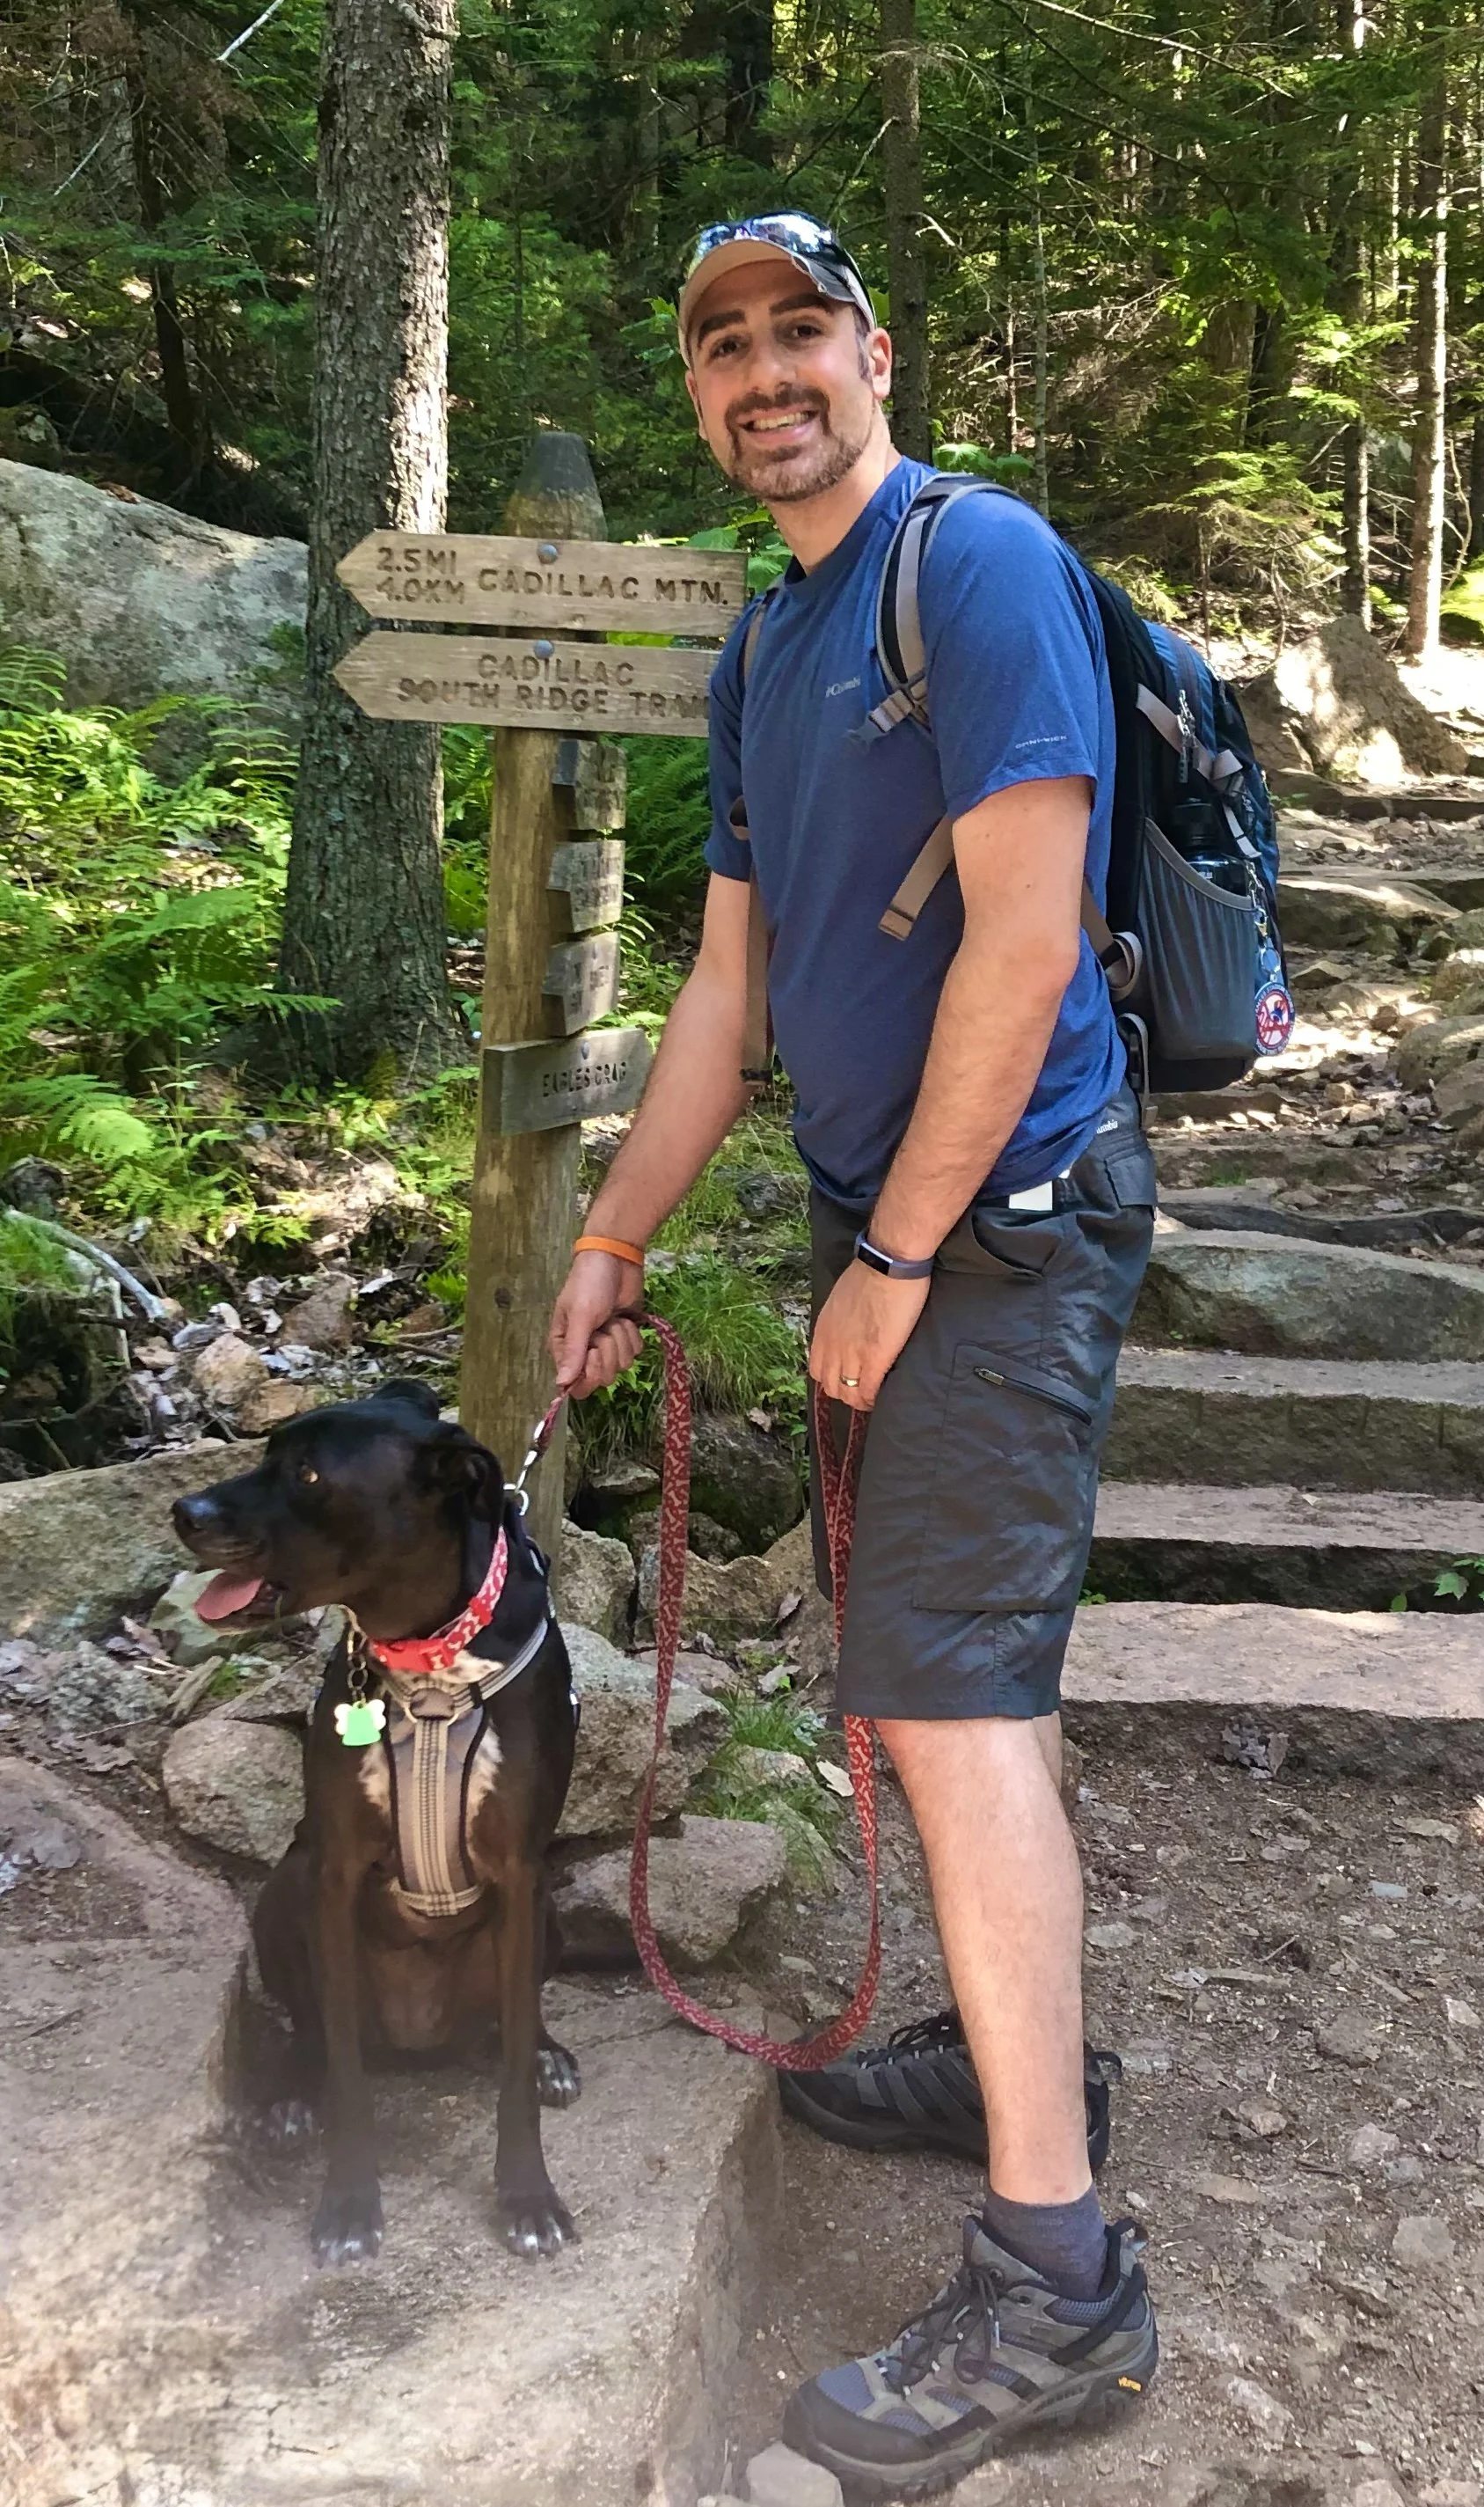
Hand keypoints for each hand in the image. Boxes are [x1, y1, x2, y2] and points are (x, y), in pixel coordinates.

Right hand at [549, 1251, 644, 1397]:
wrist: (616, 1259)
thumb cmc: (590, 1284)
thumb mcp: (580, 1316)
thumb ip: (573, 1352)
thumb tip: (561, 1385)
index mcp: (564, 1348)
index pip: (576, 1384)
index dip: (588, 1375)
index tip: (593, 1352)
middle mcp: (585, 1352)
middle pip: (602, 1378)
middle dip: (608, 1352)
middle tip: (604, 1329)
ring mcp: (607, 1345)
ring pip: (622, 1365)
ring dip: (621, 1339)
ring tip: (613, 1318)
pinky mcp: (626, 1337)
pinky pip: (636, 1352)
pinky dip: (633, 1334)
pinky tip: (624, 1317)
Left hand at [809, 1260, 929, 1410]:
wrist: (888, 1265)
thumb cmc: (870, 1273)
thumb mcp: (840, 1299)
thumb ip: (839, 1320)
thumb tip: (849, 1329)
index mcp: (822, 1331)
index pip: (817, 1370)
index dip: (832, 1379)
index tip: (847, 1378)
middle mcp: (831, 1346)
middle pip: (830, 1386)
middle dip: (845, 1392)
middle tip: (862, 1390)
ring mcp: (851, 1354)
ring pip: (848, 1394)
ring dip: (860, 1400)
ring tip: (873, 1397)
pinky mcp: (875, 1358)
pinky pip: (868, 1391)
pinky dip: (873, 1399)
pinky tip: (882, 1397)